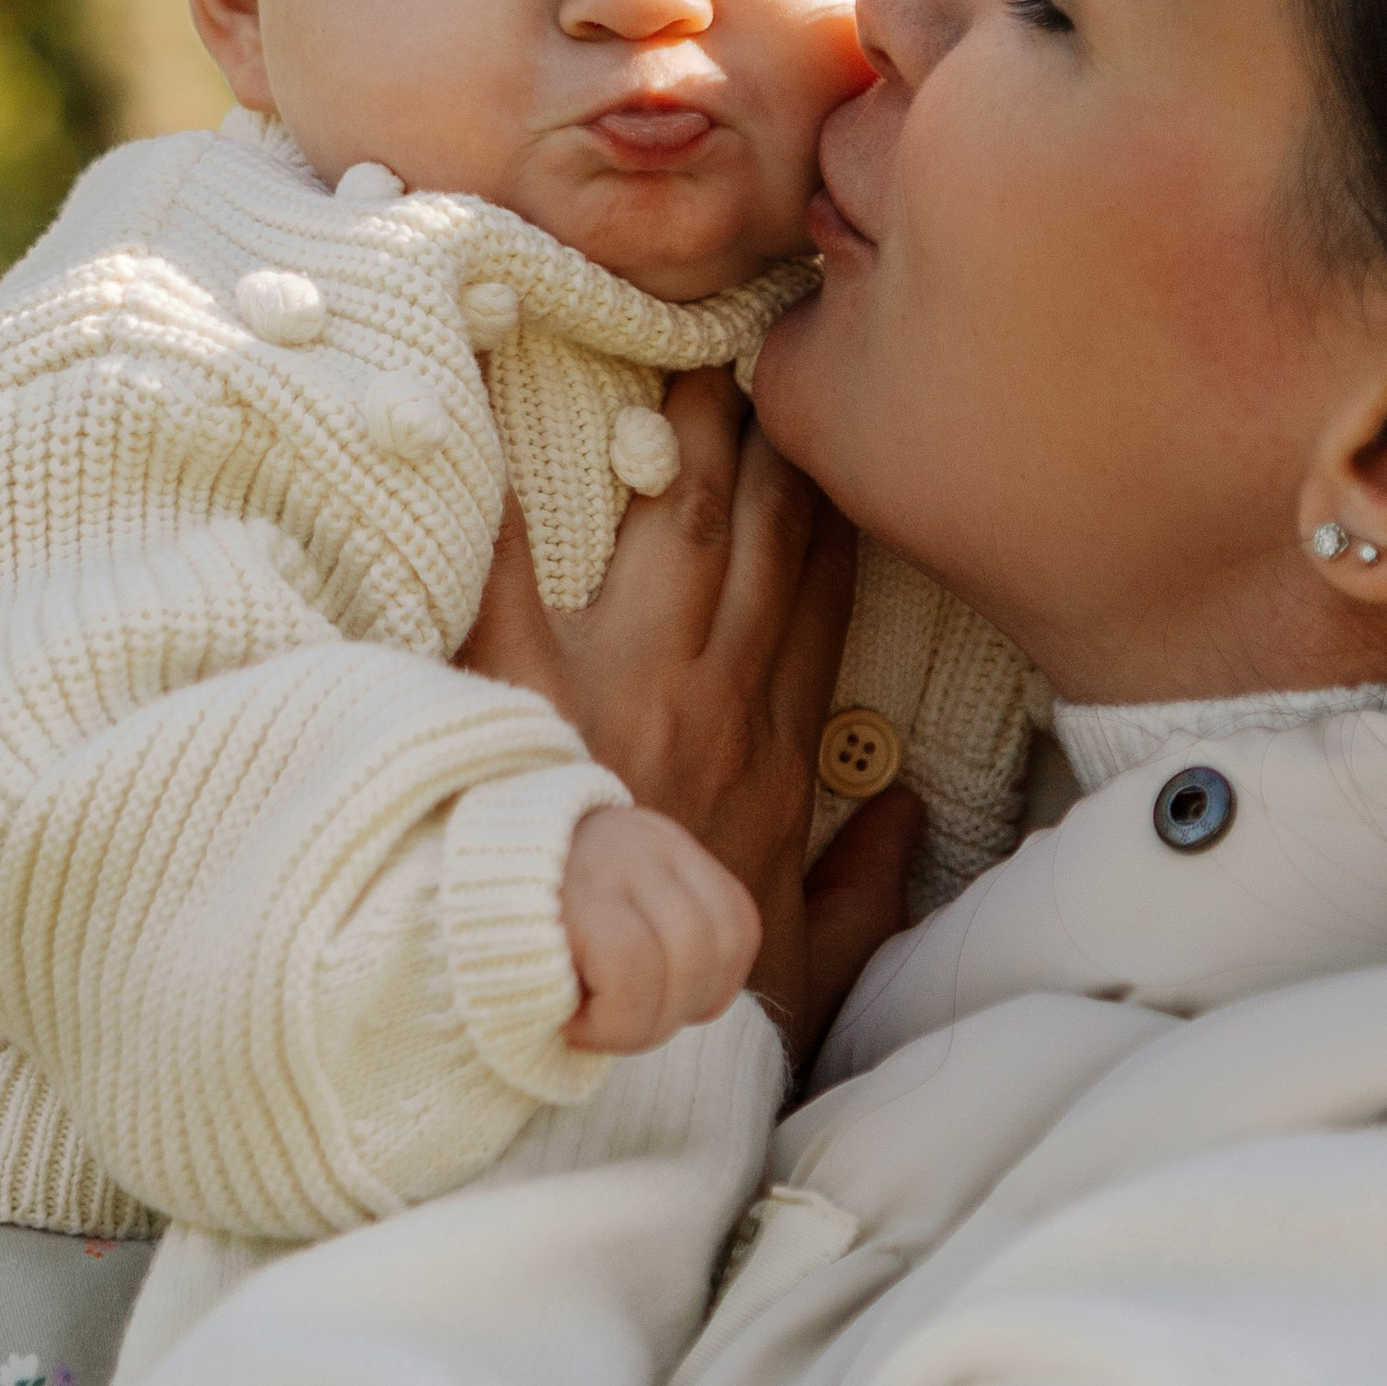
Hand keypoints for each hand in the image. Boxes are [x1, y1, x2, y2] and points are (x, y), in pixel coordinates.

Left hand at [462, 372, 901, 1057]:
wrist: (617, 1058)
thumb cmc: (700, 1024)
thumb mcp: (811, 962)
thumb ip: (867, 879)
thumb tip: (906, 799)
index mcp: (783, 757)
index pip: (826, 596)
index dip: (836, 501)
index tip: (834, 423)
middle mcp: (719, 701)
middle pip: (766, 529)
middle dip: (771, 424)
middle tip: (758, 327)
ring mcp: (627, 688)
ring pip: (679, 517)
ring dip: (682, 422)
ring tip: (673, 327)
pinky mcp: (523, 694)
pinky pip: (508, 564)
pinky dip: (493, 478)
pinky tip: (480, 388)